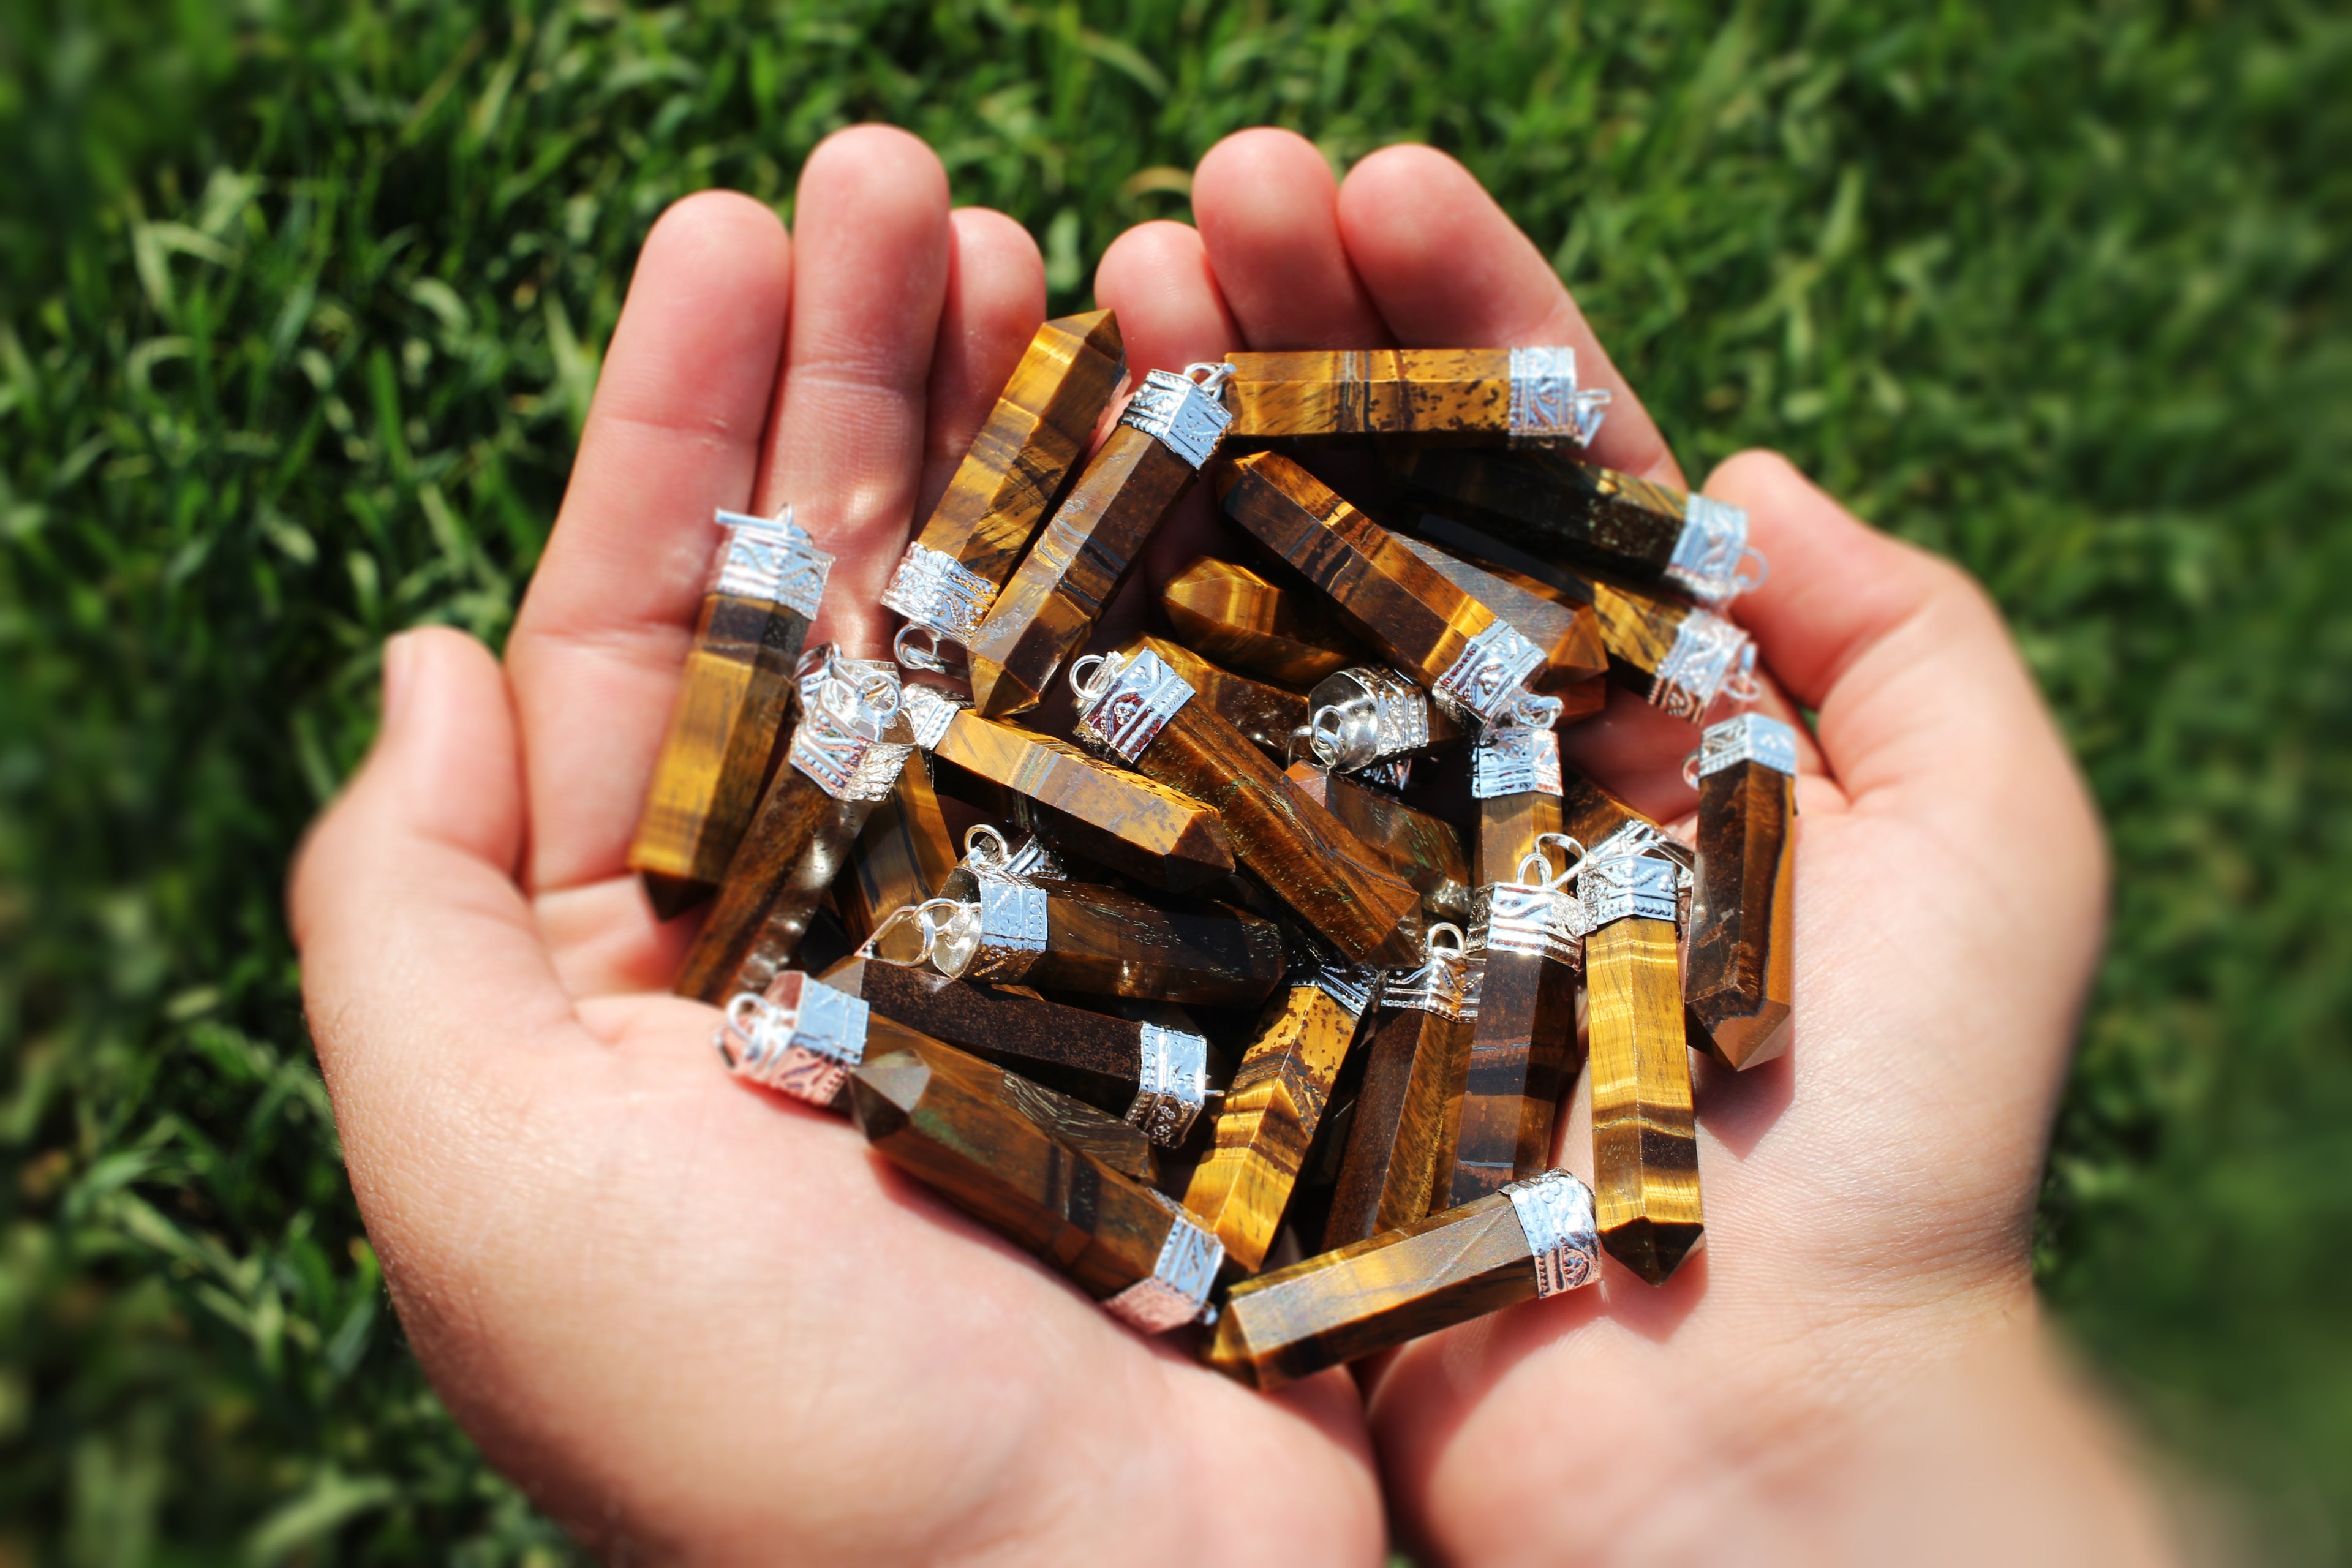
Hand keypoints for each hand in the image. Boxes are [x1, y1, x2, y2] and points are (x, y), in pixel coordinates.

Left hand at [290, 127, 1378, 1564]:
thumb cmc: (762, 1437)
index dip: (671, 421)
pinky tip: (1197, 437)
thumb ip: (402, 916)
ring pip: (1018, 634)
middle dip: (859, 381)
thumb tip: (411, 656)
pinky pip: (1181, 738)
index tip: (719, 226)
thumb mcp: (478, 1181)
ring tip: (1055, 250)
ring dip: (1027, 440)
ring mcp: (1030, 932)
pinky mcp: (1195, 969)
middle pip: (841, 591)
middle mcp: (833, 919)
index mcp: (645, 956)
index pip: (644, 630)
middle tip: (904, 177)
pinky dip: (1185, 586)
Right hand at [1100, 130, 2169, 1561]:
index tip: (1377, 183)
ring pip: (1245, 608)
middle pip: (1366, 508)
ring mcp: (1335, 857)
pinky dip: (1098, 634)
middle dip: (1295, 336)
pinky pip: (1151, 776)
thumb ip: (1909, 638)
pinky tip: (1043, 486)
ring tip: (1103, 277)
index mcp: (1636, 717)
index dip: (1459, 319)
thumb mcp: (1997, 850)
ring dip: (1179, 438)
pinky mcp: (1230, 964)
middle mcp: (1471, 767)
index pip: (1537, 471)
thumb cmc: (1888, 1150)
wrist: (1732, 1432)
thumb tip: (1750, 475)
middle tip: (1202, 197)